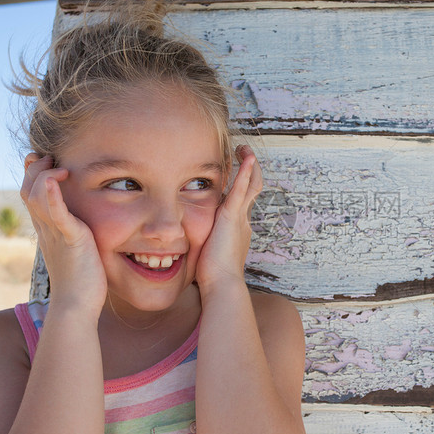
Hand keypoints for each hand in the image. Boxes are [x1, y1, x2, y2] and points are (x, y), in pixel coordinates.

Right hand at [21, 154, 106, 322]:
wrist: (76, 307)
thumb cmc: (82, 283)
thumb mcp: (77, 251)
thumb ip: (76, 234)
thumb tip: (85, 226)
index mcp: (47, 230)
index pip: (32, 194)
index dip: (34, 173)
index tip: (45, 160)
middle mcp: (46, 229)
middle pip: (28, 189)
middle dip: (37, 168)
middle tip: (52, 158)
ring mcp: (55, 233)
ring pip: (36, 195)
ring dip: (45, 174)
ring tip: (61, 167)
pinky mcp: (70, 238)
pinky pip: (56, 212)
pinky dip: (52, 193)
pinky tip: (56, 178)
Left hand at [195, 145, 262, 290]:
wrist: (222, 285)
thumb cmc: (211, 277)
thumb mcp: (205, 254)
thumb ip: (200, 244)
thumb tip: (182, 246)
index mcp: (236, 229)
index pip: (240, 201)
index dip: (239, 186)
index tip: (231, 176)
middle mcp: (242, 220)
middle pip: (251, 189)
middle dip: (249, 171)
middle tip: (244, 153)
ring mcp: (240, 218)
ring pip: (250, 184)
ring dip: (248, 165)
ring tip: (244, 148)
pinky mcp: (233, 216)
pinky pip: (242, 189)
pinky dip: (245, 172)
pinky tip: (246, 157)